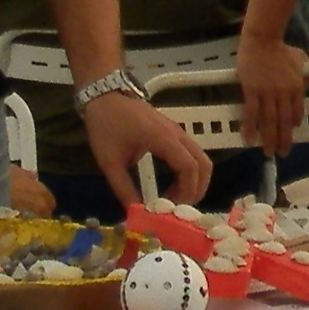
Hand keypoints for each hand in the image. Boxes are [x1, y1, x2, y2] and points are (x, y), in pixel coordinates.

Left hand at [82, 87, 209, 204]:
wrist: (104, 96)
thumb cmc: (106, 125)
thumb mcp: (109, 162)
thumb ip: (123, 188)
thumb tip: (134, 213)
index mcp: (163, 139)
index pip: (189, 167)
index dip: (187, 191)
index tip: (172, 207)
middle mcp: (176, 134)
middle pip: (204, 164)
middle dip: (197, 189)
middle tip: (179, 207)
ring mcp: (177, 131)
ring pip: (201, 158)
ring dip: (195, 180)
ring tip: (175, 198)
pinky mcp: (174, 131)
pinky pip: (192, 153)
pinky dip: (190, 171)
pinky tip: (172, 183)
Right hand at [235, 34, 308, 156]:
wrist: (263, 39)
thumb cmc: (281, 49)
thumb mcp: (302, 61)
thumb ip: (306, 75)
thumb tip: (308, 85)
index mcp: (298, 87)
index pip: (297, 112)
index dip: (294, 125)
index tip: (290, 134)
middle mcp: (284, 93)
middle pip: (284, 122)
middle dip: (284, 139)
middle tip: (282, 153)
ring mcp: (267, 93)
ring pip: (269, 121)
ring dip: (269, 139)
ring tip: (268, 152)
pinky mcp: (252, 91)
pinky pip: (252, 113)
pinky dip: (251, 128)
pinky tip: (250, 139)